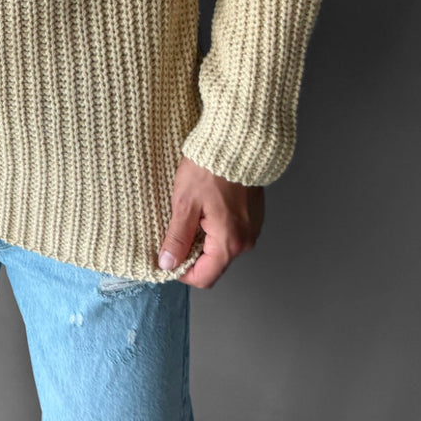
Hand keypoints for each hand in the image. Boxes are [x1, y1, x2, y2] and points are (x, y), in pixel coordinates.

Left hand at [159, 156, 264, 288]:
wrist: (236, 143)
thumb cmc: (210, 169)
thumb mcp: (185, 204)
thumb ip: (177, 238)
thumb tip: (167, 263)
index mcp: (229, 243)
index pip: (204, 278)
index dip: (182, 272)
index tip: (167, 258)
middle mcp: (245, 241)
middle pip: (213, 264)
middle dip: (191, 254)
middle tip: (176, 231)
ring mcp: (251, 229)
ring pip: (221, 249)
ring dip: (203, 240)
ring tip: (190, 216)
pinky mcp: (252, 217)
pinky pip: (230, 233)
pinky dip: (214, 228)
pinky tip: (205, 209)